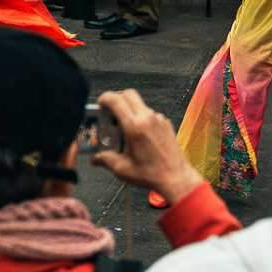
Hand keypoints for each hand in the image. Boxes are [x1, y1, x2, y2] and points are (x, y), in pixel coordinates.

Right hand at [92, 89, 204, 207]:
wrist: (176, 177)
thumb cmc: (151, 174)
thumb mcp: (122, 169)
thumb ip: (105, 159)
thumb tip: (95, 158)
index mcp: (135, 127)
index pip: (117, 100)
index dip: (105, 98)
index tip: (100, 103)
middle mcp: (148, 118)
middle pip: (129, 94)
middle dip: (117, 99)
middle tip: (109, 112)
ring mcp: (159, 119)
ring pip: (140, 104)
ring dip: (129, 110)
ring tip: (122, 129)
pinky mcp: (166, 123)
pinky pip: (150, 113)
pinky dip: (140, 118)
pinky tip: (137, 135)